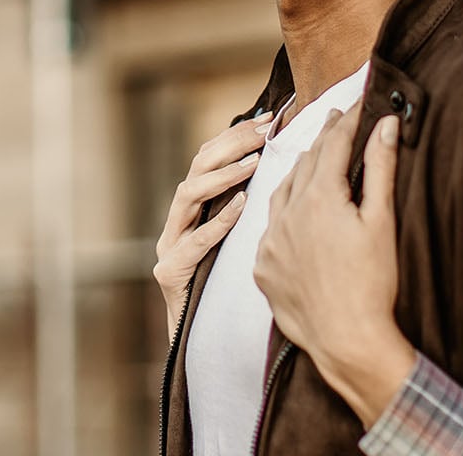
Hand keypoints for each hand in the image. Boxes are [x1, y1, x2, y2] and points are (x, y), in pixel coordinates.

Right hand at [153, 110, 270, 338]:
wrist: (207, 342)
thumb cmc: (232, 288)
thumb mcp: (244, 238)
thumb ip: (254, 202)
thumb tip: (293, 161)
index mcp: (195, 209)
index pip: (210, 157)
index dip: (236, 135)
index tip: (268, 119)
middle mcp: (178, 222)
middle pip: (195, 167)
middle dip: (229, 145)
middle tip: (262, 132)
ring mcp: (170, 245)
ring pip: (187, 196)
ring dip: (222, 176)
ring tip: (253, 163)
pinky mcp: (170, 272)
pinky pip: (194, 241)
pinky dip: (218, 221)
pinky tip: (241, 205)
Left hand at [253, 104, 414, 426]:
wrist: (347, 341)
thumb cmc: (373, 283)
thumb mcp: (381, 221)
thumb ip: (380, 168)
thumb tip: (385, 124)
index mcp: (319, 198)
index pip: (332, 145)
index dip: (346, 120)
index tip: (357, 101)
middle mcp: (286, 215)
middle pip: (305, 165)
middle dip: (323, 141)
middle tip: (336, 120)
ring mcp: (270, 243)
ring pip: (281, 194)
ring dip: (299, 174)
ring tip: (314, 161)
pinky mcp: (262, 269)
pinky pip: (270, 229)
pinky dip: (284, 214)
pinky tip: (295, 214)